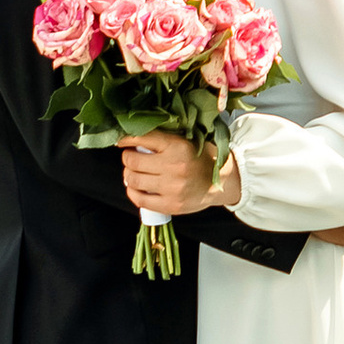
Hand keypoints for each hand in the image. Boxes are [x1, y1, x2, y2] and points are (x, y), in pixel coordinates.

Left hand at [120, 132, 240, 217]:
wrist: (222, 182)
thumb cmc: (201, 158)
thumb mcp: (187, 140)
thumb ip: (164, 138)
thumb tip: (134, 137)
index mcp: (178, 146)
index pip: (142, 138)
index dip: (126, 139)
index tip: (122, 141)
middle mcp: (173, 167)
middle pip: (133, 161)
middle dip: (127, 157)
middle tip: (130, 157)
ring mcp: (171, 188)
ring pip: (133, 180)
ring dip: (128, 174)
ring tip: (132, 172)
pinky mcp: (170, 205)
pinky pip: (140, 200)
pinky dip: (133, 192)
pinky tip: (135, 188)